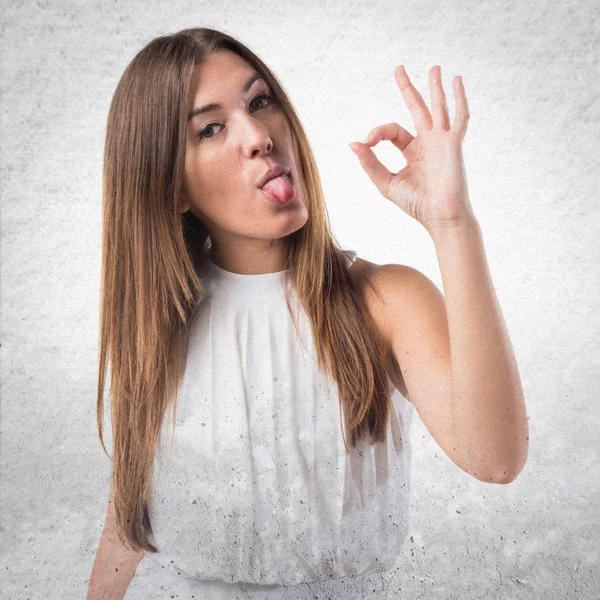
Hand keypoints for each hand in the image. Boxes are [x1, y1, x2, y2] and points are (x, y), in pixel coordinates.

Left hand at [349, 65, 475, 232]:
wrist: (439, 216)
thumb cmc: (416, 204)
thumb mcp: (385, 183)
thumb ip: (370, 163)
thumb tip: (353, 143)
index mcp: (413, 152)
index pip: (392, 131)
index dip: (377, 132)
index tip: (366, 142)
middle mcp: (428, 143)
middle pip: (416, 109)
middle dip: (408, 89)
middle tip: (398, 69)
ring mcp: (442, 141)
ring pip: (438, 107)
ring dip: (434, 87)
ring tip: (434, 67)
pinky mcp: (453, 143)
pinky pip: (459, 117)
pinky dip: (459, 99)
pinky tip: (456, 81)